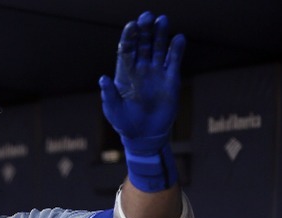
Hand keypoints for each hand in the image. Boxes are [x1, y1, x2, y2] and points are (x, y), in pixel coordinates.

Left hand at [99, 11, 185, 151]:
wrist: (145, 135)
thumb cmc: (124, 123)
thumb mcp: (113, 110)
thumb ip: (109, 95)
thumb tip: (102, 78)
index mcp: (124, 72)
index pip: (126, 49)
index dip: (129, 37)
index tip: (132, 26)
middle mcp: (141, 68)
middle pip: (143, 44)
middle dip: (145, 30)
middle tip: (147, 17)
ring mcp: (156, 72)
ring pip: (158, 48)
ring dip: (161, 34)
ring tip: (163, 20)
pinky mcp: (171, 79)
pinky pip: (174, 61)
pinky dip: (177, 50)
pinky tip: (179, 38)